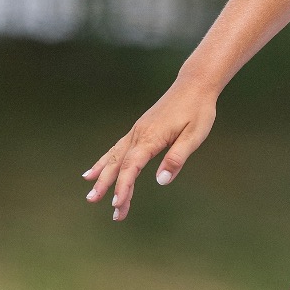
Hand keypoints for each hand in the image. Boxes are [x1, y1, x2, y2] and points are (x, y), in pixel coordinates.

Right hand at [83, 78, 218, 220]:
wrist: (194, 85)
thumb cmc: (198, 110)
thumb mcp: (194, 135)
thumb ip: (177, 158)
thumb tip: (161, 181)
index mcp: (151, 137)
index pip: (132, 166)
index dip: (123, 186)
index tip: (118, 204)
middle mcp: (139, 134)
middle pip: (118, 163)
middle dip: (105, 185)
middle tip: (93, 202)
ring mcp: (137, 131)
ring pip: (114, 156)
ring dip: (102, 175)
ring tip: (91, 194)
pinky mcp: (139, 130)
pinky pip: (117, 149)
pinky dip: (105, 161)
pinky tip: (96, 170)